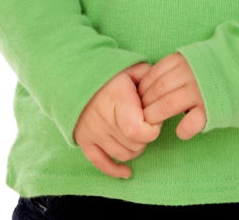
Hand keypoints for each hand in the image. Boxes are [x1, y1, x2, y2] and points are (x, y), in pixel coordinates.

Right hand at [72, 62, 161, 178]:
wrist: (74, 75)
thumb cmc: (108, 71)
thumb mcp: (132, 67)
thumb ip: (149, 76)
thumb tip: (164, 87)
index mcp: (118, 99)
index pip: (140, 131)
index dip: (152, 128)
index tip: (153, 116)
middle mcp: (104, 119)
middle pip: (136, 145)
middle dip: (145, 136)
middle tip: (144, 121)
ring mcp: (92, 132)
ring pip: (123, 155)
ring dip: (135, 148)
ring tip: (135, 133)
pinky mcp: (84, 140)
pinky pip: (101, 163)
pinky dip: (115, 170)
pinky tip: (127, 172)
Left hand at [137, 52, 206, 139]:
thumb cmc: (215, 67)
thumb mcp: (192, 58)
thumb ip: (174, 68)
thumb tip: (148, 86)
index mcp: (182, 59)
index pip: (152, 75)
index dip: (142, 90)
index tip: (138, 101)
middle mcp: (189, 72)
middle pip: (156, 91)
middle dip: (144, 106)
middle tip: (140, 117)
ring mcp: (200, 90)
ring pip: (167, 105)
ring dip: (155, 117)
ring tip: (151, 126)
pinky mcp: (213, 107)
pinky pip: (191, 122)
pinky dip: (183, 129)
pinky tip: (180, 131)